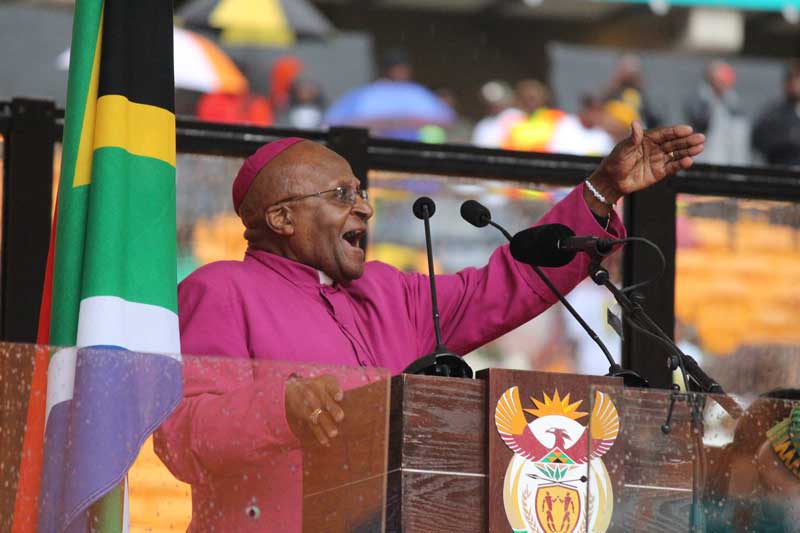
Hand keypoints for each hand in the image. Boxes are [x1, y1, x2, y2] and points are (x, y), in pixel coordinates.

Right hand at [285, 375, 343, 446]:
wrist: (293, 388)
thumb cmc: (318, 386)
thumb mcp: (327, 380)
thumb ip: (336, 388)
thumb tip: (341, 398)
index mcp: (323, 383)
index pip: (330, 385)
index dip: (335, 391)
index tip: (339, 397)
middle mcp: (315, 393)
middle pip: (325, 402)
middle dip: (332, 409)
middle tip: (340, 417)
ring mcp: (309, 405)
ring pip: (318, 416)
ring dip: (326, 425)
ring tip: (333, 434)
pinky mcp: (305, 416)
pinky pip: (312, 426)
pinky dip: (319, 435)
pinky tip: (325, 442)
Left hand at [585, 122, 704, 214]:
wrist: (611, 181)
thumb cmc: (615, 162)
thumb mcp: (623, 150)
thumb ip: (633, 139)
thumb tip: (635, 123)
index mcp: (647, 138)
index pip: (664, 133)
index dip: (676, 131)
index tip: (688, 129)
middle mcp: (655, 148)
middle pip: (674, 143)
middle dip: (687, 140)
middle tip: (701, 138)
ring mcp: (658, 159)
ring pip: (676, 154)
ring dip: (688, 151)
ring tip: (700, 148)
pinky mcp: (660, 172)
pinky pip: (673, 167)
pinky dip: (681, 164)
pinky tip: (689, 161)